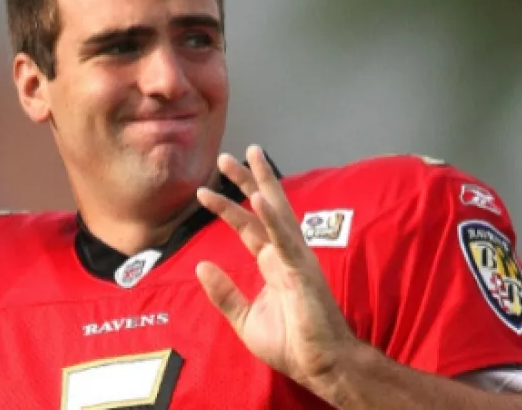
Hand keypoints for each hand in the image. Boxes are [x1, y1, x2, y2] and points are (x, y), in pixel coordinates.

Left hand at [195, 145, 359, 393]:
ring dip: (261, 185)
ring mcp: (296, 259)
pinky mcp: (301, 272)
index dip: (228, 205)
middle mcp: (285, 254)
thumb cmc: (291, 344)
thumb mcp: (244, 319)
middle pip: (264, 209)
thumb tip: (202, 265)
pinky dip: (272, 220)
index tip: (205, 188)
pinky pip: (284, 241)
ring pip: (276, 214)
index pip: (248, 226)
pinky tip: (259, 200)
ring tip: (247, 158)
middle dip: (247, 181)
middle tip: (227, 156)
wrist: (319, 366)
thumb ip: (224, 292)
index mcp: (273, 263)